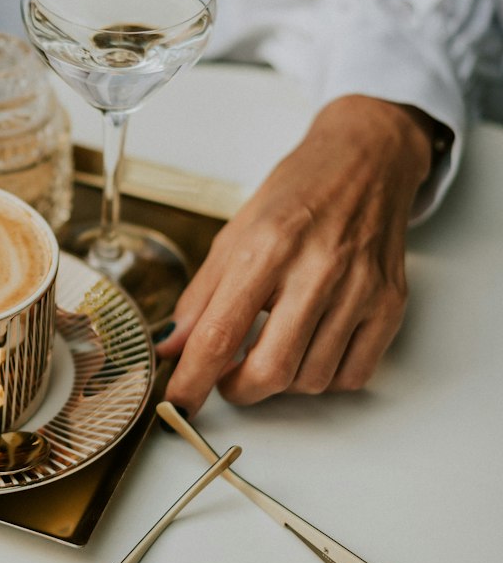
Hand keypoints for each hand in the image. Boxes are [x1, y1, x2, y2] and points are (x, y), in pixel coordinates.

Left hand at [158, 96, 436, 413]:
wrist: (366, 160)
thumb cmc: (299, 192)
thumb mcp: (235, 233)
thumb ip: (202, 296)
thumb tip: (171, 346)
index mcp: (267, 246)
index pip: (220, 334)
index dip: (193, 379)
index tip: (178, 402)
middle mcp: (317, 269)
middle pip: (270, 370)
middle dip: (238, 390)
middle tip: (226, 378)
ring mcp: (360, 290)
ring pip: (311, 380)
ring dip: (280, 382)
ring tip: (271, 350)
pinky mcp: (390, 304)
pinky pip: (352, 375)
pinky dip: (323, 378)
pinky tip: (310, 350)